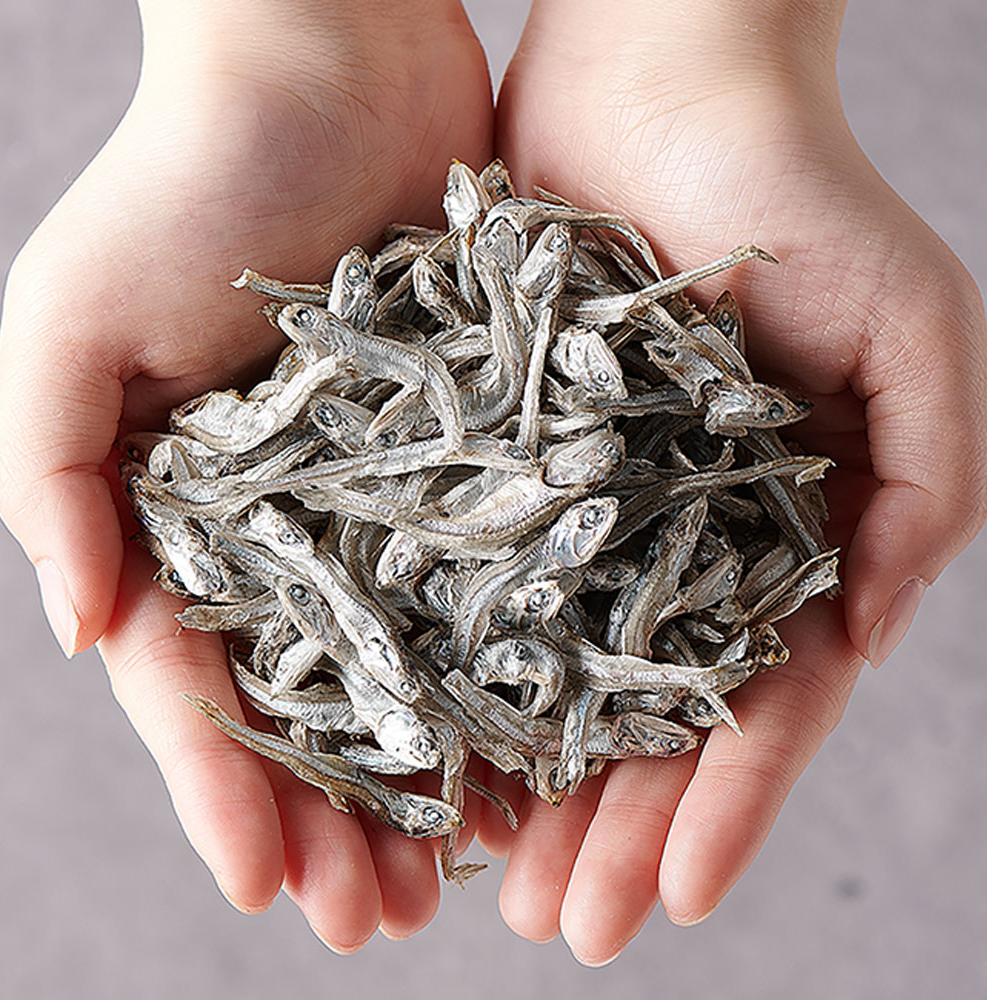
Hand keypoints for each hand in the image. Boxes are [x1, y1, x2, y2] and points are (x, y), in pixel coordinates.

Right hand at [0, 0, 491, 950]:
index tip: (280, 894)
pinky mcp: (483, 446)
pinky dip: (522, 662)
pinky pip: (507, 574)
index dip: (234, 797)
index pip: (209, 687)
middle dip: (346, 816)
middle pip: (320, 701)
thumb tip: (91, 633)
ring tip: (476, 871)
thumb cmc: (188, 177)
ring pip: (421, 661)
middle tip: (388, 922)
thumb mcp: (73, 323)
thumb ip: (54, 480)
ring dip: (441, 768)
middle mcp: (299, 522)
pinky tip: (551, 742)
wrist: (329, 65)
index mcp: (197, 516)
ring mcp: (395, 492)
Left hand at [480, 0, 986, 962]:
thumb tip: (866, 633)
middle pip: (640, 714)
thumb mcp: (912, 335)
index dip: (720, 805)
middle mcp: (672, 538)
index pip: (753, 702)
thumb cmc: (796, 192)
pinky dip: (455, 669)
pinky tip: (430, 751)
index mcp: (774, 533)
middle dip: (610, 825)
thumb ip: (920, 487)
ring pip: (548, 673)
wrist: (659, 82)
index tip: (671, 898)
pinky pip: (467, 580)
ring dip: (529, 782)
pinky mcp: (493, 455)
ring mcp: (578, 504)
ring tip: (491, 883)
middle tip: (562, 929)